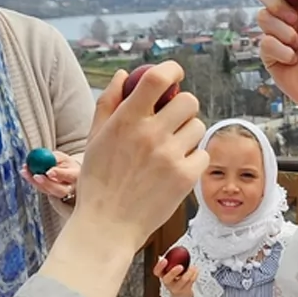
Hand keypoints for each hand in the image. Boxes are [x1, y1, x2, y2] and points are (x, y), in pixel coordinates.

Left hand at [23, 150, 79, 200]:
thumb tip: (48, 157)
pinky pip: (42, 190)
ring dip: (35, 182)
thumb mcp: (62, 157)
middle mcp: (71, 188)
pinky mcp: (51, 196)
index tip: (49, 172)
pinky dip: (32, 182)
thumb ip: (56, 158)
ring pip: (49, 192)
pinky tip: (25, 172)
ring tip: (25, 170)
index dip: (60, 174)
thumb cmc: (65, 163)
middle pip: (60, 190)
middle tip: (36, 176)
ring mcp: (61, 194)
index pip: (70, 176)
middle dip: (47, 184)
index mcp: (76, 175)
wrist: (67, 173)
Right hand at [71, 61, 208, 250]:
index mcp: (126, 120)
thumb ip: (109, 102)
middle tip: (173, 121)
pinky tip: (175, 170)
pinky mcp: (186, 177)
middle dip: (183, 107)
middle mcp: (150, 135)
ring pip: (198, 127)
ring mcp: (170, 156)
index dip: (172, 70)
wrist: (107, 226)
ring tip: (170, 150)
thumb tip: (124, 75)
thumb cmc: (98, 182)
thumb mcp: (94, 138)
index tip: (175, 75)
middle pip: (189, 101)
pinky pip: (202, 154)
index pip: (157, 79)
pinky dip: (193, 160)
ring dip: (188, 134)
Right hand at [154, 259, 196, 296]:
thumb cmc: (176, 279)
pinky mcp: (185, 290)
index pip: (157, 271)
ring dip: (189, 272)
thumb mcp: (171, 271)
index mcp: (163, 275)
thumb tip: (172, 251)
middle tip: (180, 266)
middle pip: (167, 279)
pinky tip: (196, 270)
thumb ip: (171, 262)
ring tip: (193, 267)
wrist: (182, 295)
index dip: (159, 266)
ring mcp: (176, 288)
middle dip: (173, 272)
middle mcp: (168, 283)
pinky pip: (190, 282)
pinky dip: (194, 274)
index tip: (164, 260)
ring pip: (182, 280)